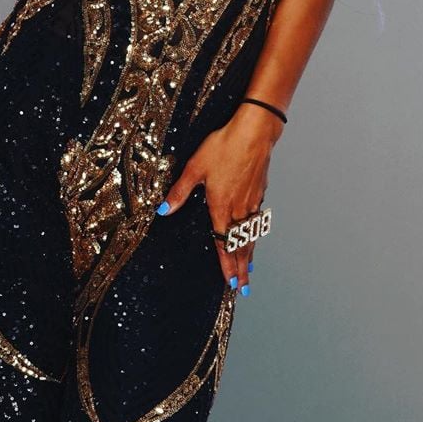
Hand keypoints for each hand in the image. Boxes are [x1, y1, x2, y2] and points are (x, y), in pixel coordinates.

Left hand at [156, 104, 279, 294]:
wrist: (253, 133)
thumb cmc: (223, 147)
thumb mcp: (195, 167)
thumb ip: (180, 191)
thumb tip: (163, 210)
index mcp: (220, 205)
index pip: (223, 242)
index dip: (225, 264)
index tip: (228, 282)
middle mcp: (238, 208)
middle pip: (240, 244)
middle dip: (240, 268)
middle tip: (242, 287)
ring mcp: (251, 201)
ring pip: (250, 234)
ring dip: (249, 254)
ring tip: (249, 270)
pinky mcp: (259, 191)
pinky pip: (257, 220)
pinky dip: (255, 234)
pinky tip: (255, 236)